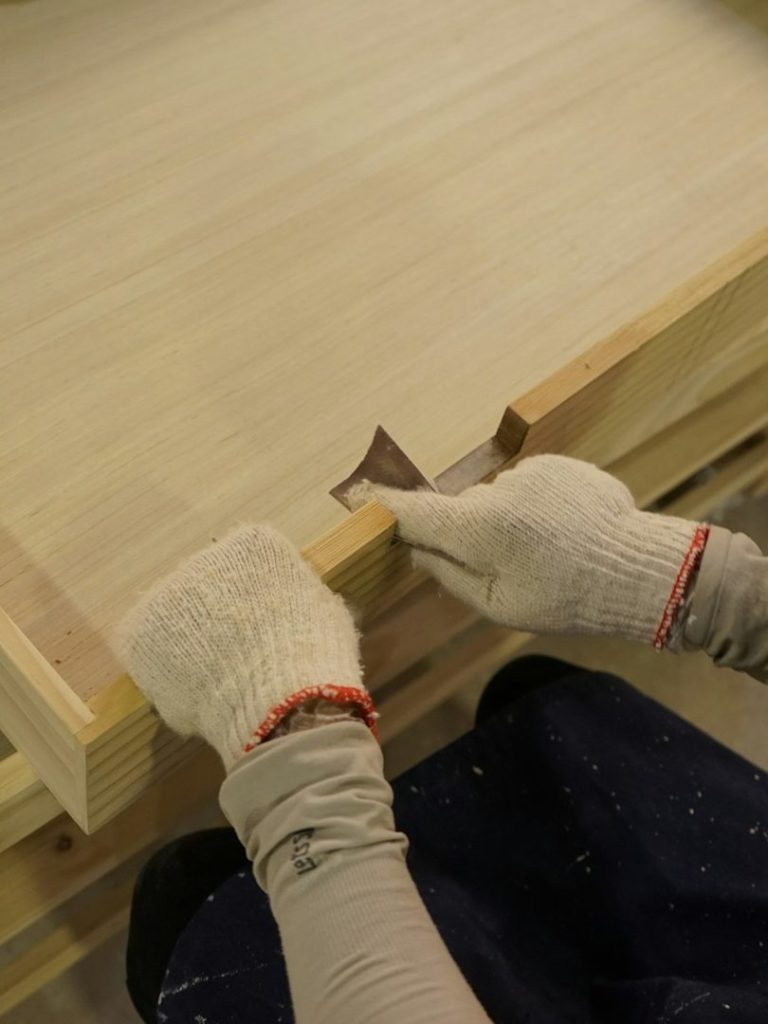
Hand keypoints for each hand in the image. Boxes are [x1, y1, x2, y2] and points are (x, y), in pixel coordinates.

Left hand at [120, 526, 374, 768]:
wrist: (278, 700)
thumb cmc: (313, 653)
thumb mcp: (324, 610)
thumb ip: (298, 596)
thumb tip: (293, 606)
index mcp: (253, 546)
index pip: (252, 564)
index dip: (261, 599)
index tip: (272, 625)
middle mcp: (203, 559)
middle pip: (209, 587)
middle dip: (219, 618)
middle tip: (240, 656)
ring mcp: (165, 596)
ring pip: (178, 620)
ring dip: (191, 644)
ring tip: (218, 681)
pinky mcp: (140, 636)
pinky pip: (153, 652)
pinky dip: (169, 673)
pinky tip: (196, 693)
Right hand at [353, 455, 708, 647]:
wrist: (637, 570)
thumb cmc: (564, 599)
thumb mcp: (497, 604)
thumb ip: (448, 573)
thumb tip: (415, 550)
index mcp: (478, 528)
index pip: (414, 512)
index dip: (382, 506)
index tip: (356, 497)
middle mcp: (496, 490)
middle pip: (458, 510)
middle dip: (466, 533)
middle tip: (504, 566)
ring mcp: (528, 472)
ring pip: (493, 498)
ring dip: (504, 521)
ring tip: (544, 551)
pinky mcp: (555, 464)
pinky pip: (525, 486)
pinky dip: (531, 507)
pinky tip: (560, 531)